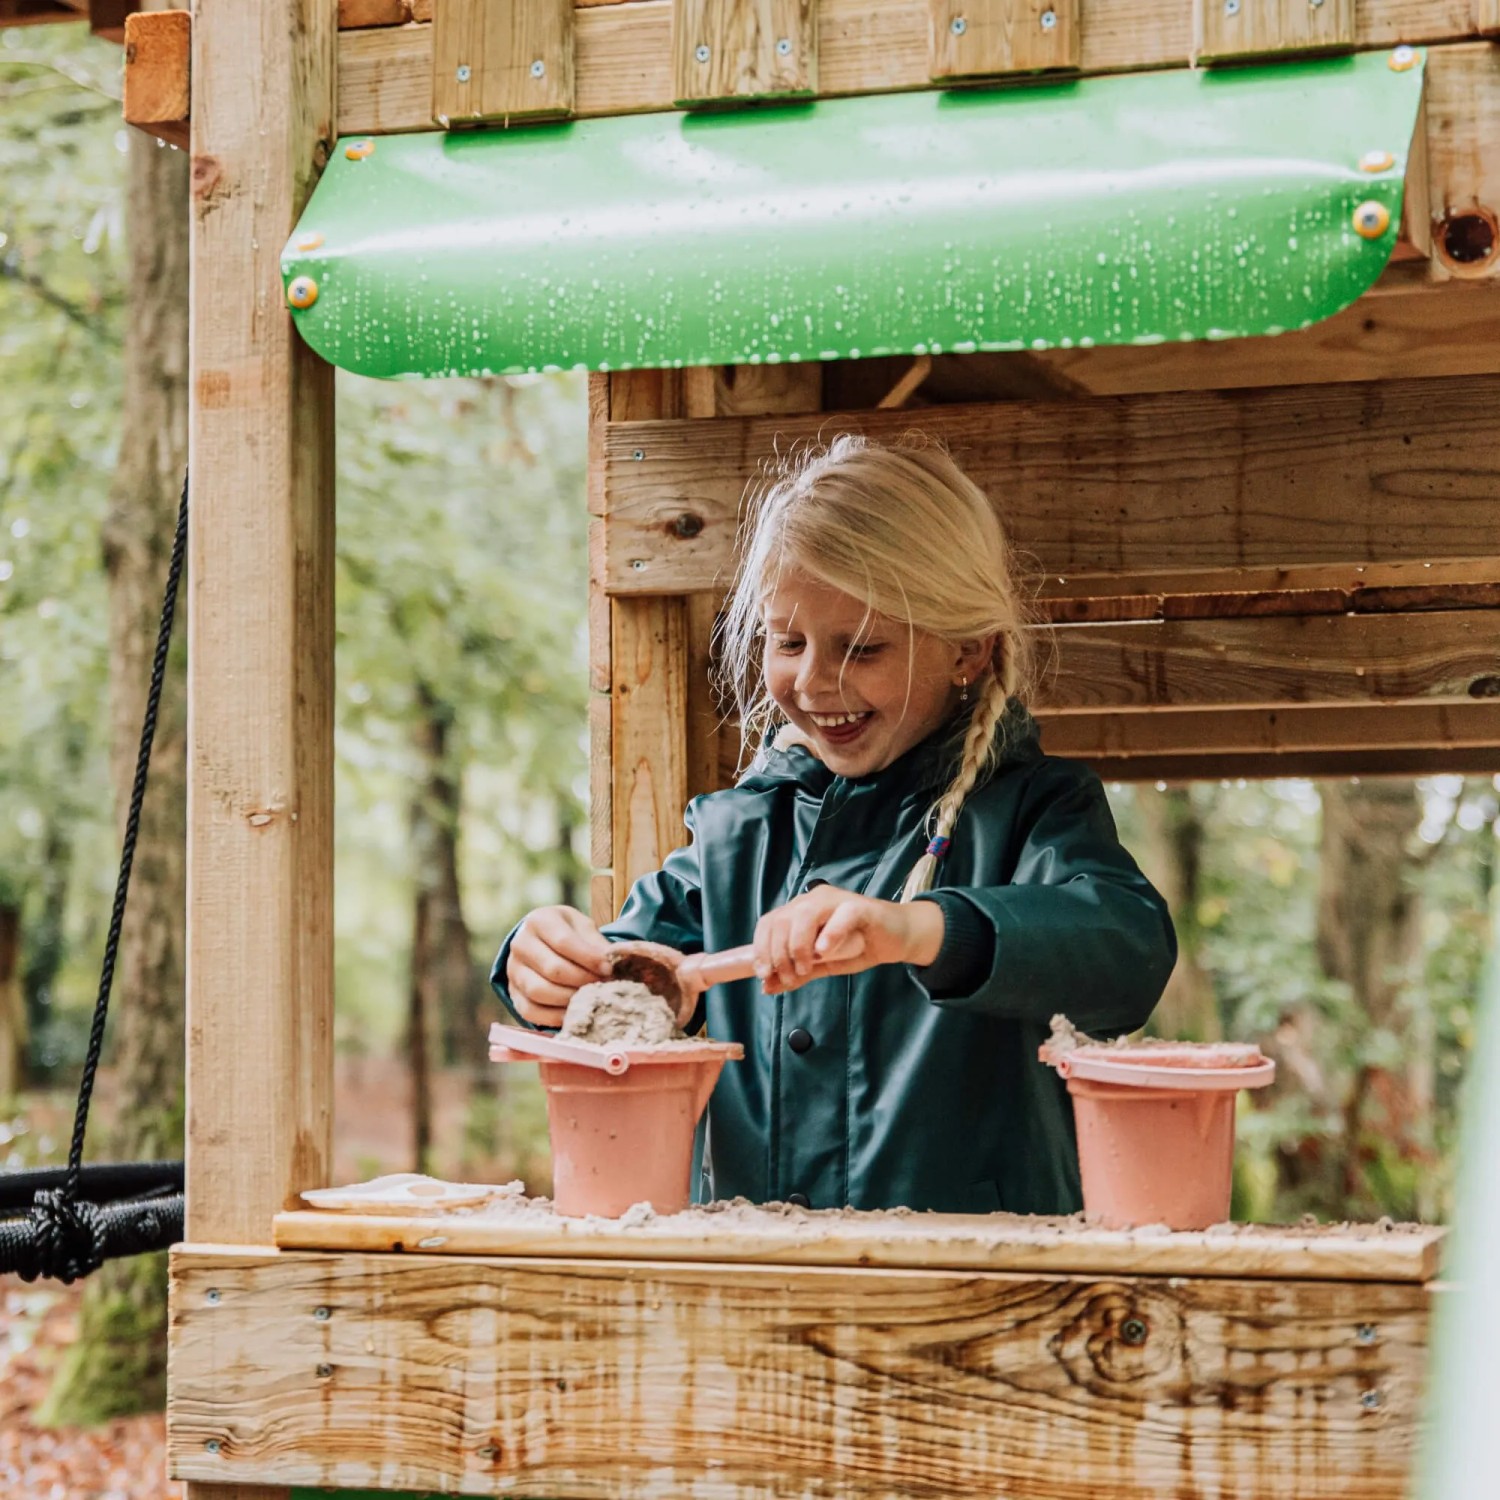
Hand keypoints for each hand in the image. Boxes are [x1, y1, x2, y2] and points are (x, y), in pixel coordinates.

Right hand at [506, 905, 612, 1027]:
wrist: (541, 942)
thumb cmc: (567, 933)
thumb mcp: (582, 927)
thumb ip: (596, 943)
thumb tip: (612, 960)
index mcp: (538, 921)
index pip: (563, 942)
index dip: (589, 958)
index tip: (608, 968)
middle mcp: (520, 944)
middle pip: (553, 969)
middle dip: (583, 980)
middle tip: (602, 985)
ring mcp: (513, 971)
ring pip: (540, 992)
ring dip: (570, 999)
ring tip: (590, 998)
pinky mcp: (514, 994)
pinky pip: (531, 1011)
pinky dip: (554, 1016)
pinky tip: (574, 1012)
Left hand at [751, 885, 944, 994]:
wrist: (896, 939)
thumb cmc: (857, 947)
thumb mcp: (822, 965)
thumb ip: (797, 974)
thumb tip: (767, 987)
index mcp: (799, 910)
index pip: (768, 923)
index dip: (761, 949)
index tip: (765, 975)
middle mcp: (813, 900)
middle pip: (781, 921)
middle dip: (779, 954)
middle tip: (790, 977)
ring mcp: (835, 900)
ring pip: (804, 916)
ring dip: (798, 946)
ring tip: (806, 968)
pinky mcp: (860, 906)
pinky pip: (840, 915)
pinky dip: (829, 934)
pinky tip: (823, 952)